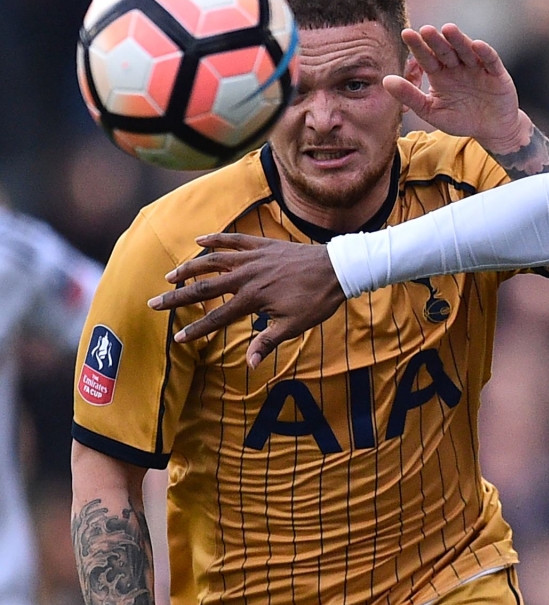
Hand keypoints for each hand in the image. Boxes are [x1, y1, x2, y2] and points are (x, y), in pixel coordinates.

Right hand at [147, 234, 345, 367]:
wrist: (337, 269)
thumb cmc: (318, 301)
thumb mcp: (295, 326)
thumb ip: (268, 342)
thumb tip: (252, 365)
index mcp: (253, 299)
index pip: (217, 318)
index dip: (196, 329)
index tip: (176, 338)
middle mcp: (247, 276)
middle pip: (204, 288)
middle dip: (177, 297)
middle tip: (154, 303)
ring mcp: (253, 258)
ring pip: (212, 261)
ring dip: (189, 268)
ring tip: (170, 276)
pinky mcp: (262, 245)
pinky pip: (233, 240)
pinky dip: (215, 239)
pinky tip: (199, 240)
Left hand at [382, 23, 530, 153]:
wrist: (492, 130)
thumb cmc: (461, 120)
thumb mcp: (432, 112)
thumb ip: (410, 97)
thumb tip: (385, 81)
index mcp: (440, 74)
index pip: (426, 57)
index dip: (418, 46)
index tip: (407, 34)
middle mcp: (457, 67)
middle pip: (445, 50)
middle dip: (436, 40)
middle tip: (426, 30)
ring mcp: (477, 68)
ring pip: (466, 51)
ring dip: (458, 40)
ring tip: (449, 29)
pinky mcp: (496, 73)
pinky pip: (490, 60)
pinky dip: (485, 52)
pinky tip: (477, 45)